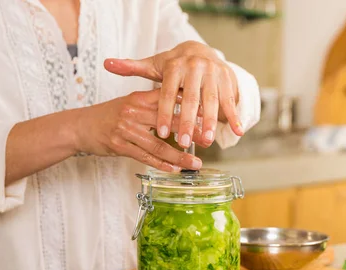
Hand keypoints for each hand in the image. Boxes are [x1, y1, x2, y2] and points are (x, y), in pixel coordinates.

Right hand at [75, 89, 201, 171]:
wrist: (80, 126)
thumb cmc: (111, 115)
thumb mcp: (132, 103)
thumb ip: (155, 103)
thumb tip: (185, 105)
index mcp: (140, 97)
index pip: (170, 100)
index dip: (190, 108)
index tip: (209, 116)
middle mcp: (133, 111)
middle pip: (168, 122)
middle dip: (191, 133)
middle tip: (208, 141)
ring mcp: (125, 129)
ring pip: (159, 145)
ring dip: (180, 156)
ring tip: (196, 163)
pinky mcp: (119, 145)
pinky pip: (145, 157)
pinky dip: (162, 164)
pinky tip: (175, 169)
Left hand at [104, 41, 243, 149]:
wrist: (203, 50)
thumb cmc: (175, 66)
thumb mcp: (155, 65)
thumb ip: (132, 68)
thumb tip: (108, 64)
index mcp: (175, 65)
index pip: (167, 92)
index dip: (164, 113)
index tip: (161, 132)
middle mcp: (196, 67)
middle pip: (190, 98)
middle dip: (187, 122)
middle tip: (182, 143)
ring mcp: (214, 73)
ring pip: (212, 101)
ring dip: (211, 122)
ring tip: (206, 141)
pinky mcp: (228, 79)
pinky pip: (231, 101)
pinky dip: (234, 116)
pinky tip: (237, 132)